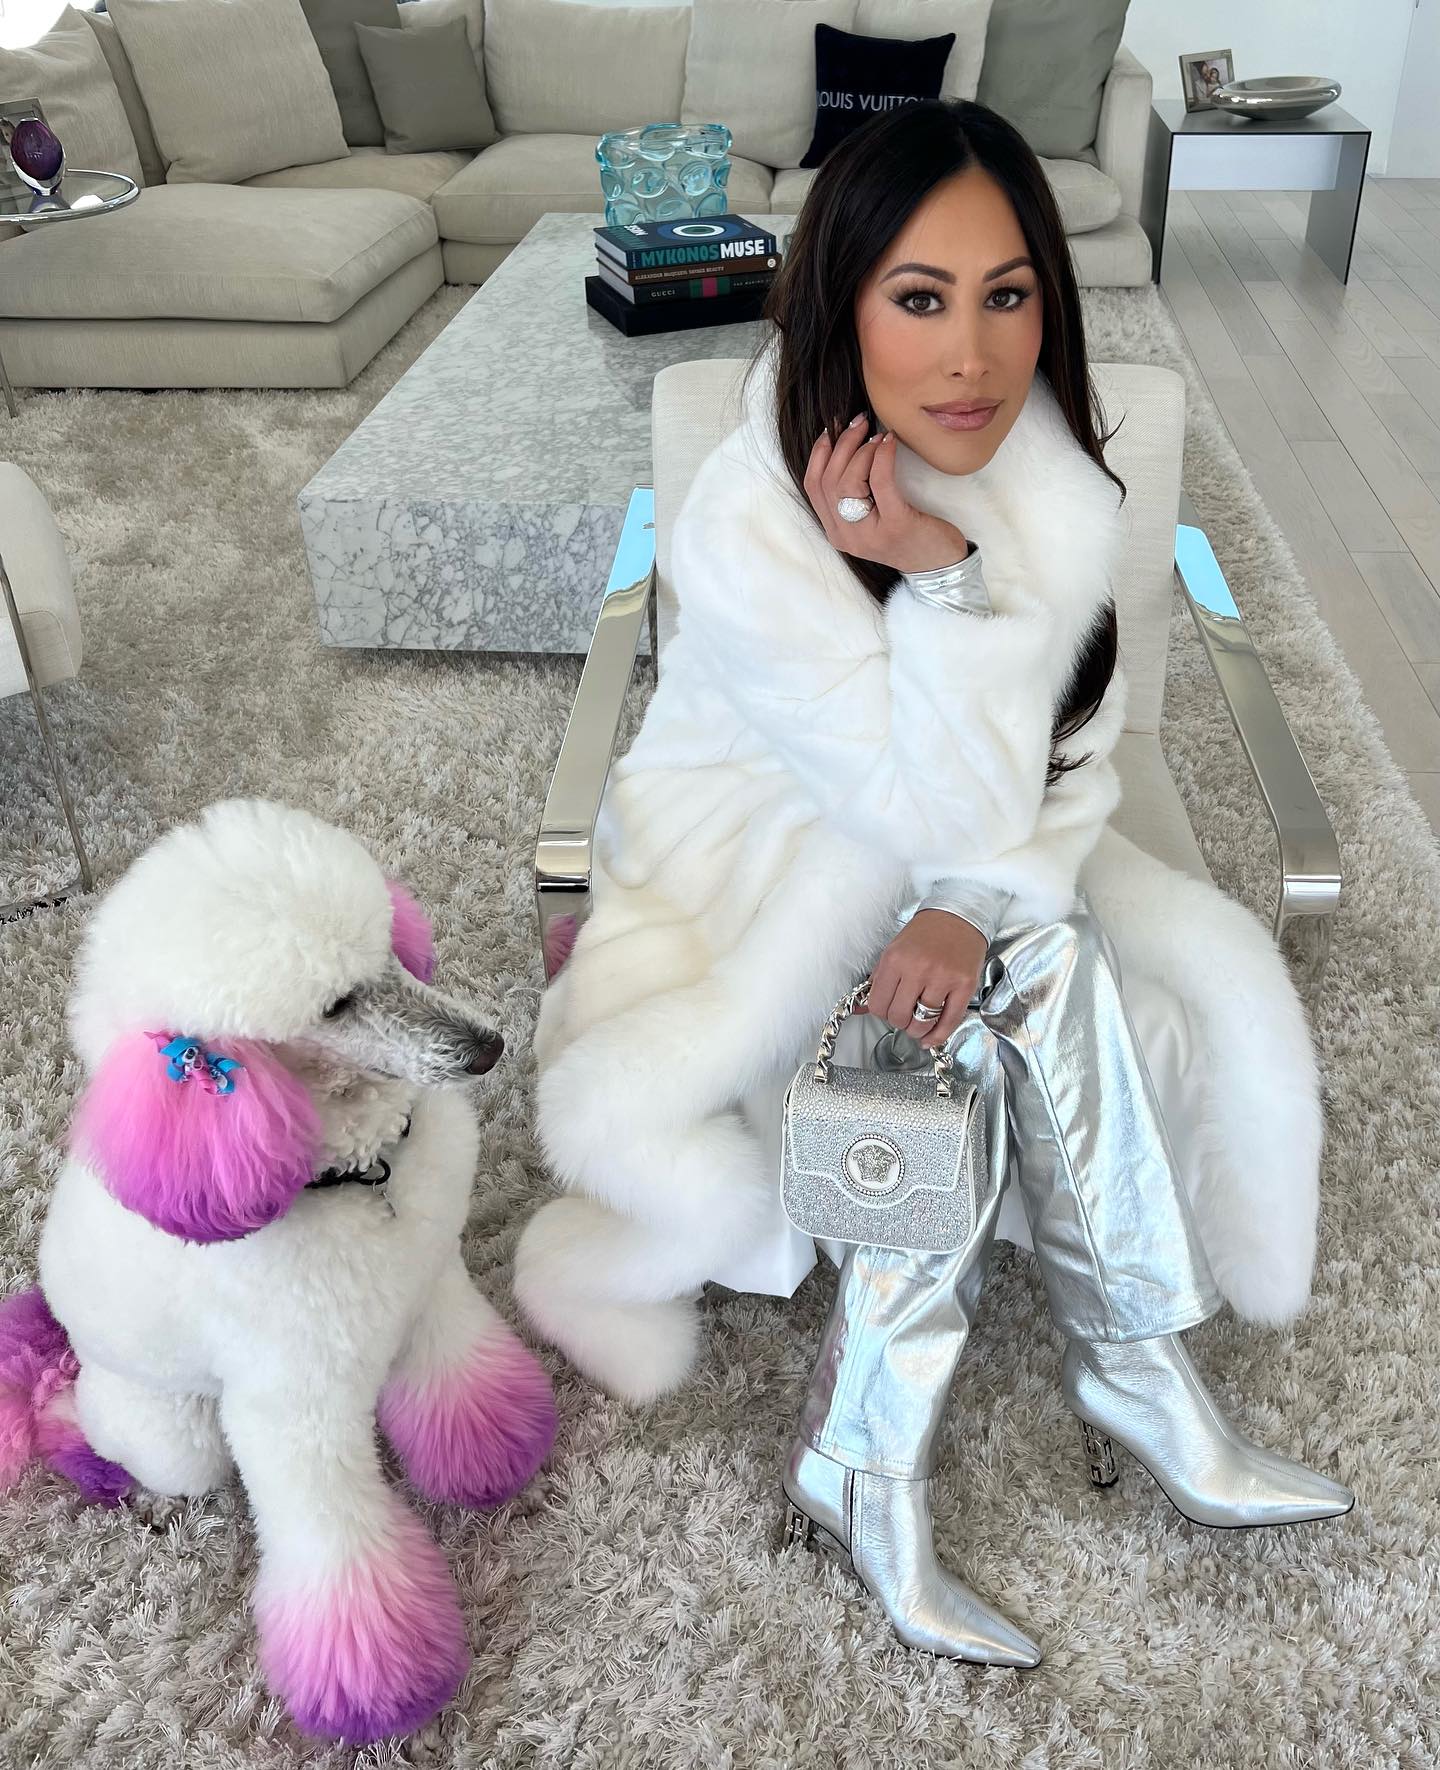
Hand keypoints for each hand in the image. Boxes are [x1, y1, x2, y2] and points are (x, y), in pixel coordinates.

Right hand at [804, 413, 969, 574]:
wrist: (939, 566)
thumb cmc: (909, 536)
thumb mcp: (872, 518)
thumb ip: (855, 496)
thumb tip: (846, 446)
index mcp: (837, 533)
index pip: (813, 487)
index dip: (818, 454)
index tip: (831, 430)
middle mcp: (847, 537)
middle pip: (828, 481)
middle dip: (841, 444)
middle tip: (859, 422)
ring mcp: (869, 534)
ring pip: (847, 481)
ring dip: (861, 450)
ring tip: (877, 435)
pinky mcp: (895, 525)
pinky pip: (879, 481)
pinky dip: (882, 456)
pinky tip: (889, 441)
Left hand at [857, 910, 986, 1048]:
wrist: (958, 917)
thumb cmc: (926, 934)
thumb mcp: (894, 950)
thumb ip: (878, 980)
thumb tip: (860, 1007)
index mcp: (895, 960)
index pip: (878, 1004)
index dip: (880, 1012)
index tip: (887, 1009)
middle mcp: (918, 969)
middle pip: (898, 1016)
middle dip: (899, 1021)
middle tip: (904, 1014)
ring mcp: (943, 978)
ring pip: (922, 1022)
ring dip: (917, 1029)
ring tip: (918, 1022)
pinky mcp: (964, 986)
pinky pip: (949, 1021)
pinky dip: (937, 1036)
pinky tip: (930, 1038)